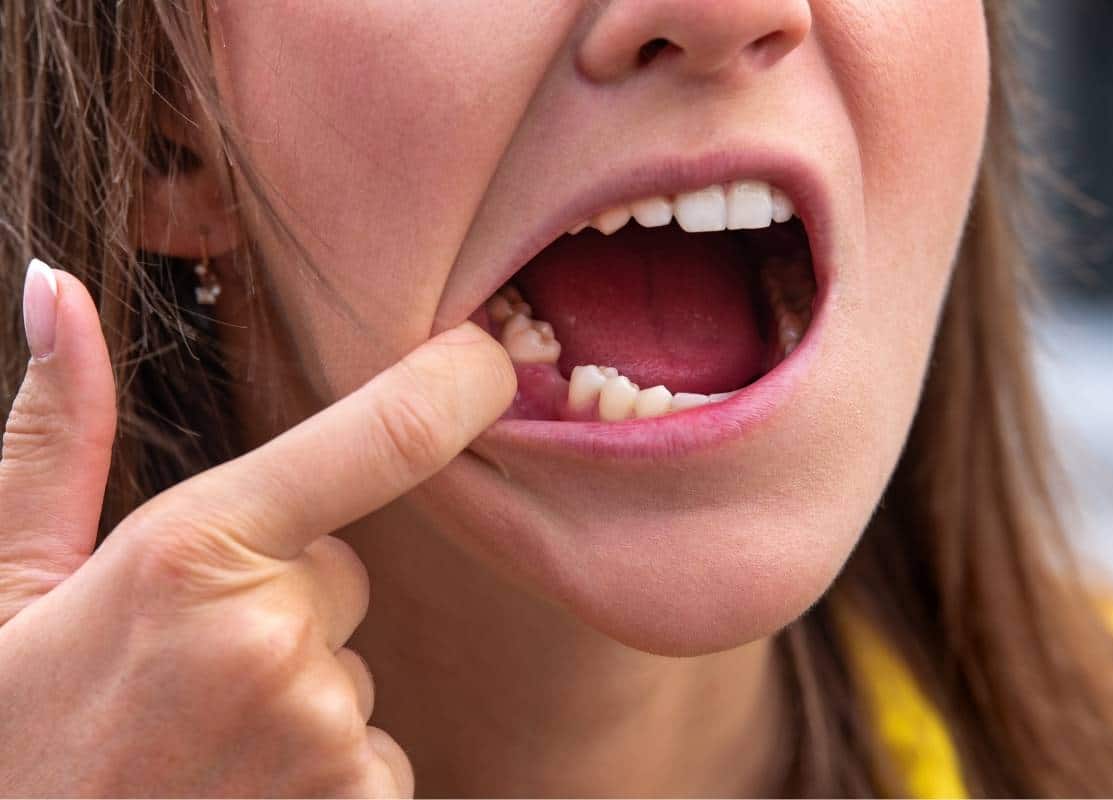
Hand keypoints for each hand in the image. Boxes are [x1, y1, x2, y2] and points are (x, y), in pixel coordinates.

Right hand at [0, 259, 515, 795]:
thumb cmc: (13, 731)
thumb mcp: (7, 583)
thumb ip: (57, 435)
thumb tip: (55, 285)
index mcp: (192, 552)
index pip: (385, 436)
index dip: (459, 384)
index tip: (487, 361)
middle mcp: (273, 638)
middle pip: (347, 572)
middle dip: (288, 598)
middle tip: (187, 663)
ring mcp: (324, 736)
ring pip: (354, 670)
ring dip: (297, 691)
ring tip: (197, 739)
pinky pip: (373, 755)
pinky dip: (323, 769)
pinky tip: (237, 789)